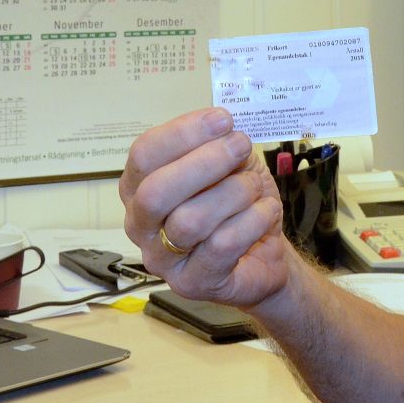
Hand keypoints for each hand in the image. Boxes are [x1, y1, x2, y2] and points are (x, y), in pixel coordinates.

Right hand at [119, 107, 289, 307]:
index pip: (144, 155)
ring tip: (255, 187)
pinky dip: (252, 221)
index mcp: (138, 187)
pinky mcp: (192, 283)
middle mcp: (140, 225)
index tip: (222, 119)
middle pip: (156, 191)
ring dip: (234, 193)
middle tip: (240, 145)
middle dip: (205, 162)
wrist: (262, 255)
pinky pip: (222, 246)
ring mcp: (162, 259)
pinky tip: (265, 211)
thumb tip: (221, 126)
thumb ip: (217, 144)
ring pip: (191, 220)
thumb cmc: (236, 206)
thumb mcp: (228, 166)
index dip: (183, 133)